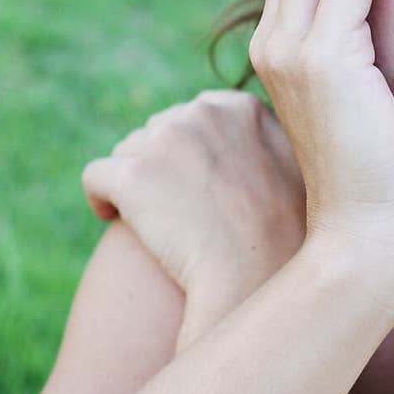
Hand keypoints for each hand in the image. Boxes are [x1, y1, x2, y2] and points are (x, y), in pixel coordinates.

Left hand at [81, 90, 305, 296]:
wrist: (255, 283)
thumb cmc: (284, 244)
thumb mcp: (297, 175)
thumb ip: (268, 142)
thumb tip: (246, 134)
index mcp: (243, 110)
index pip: (198, 116)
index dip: (193, 154)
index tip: (199, 187)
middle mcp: (204, 114)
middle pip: (160, 130)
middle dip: (163, 166)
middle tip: (178, 211)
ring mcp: (168, 140)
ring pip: (127, 151)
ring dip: (135, 183)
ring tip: (153, 223)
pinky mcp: (134, 175)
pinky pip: (96, 176)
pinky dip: (102, 199)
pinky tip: (113, 221)